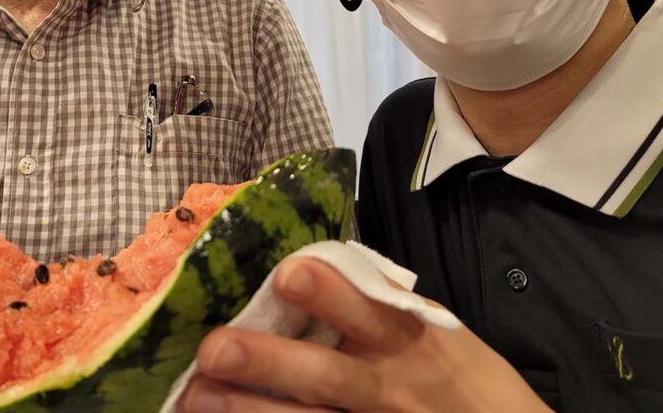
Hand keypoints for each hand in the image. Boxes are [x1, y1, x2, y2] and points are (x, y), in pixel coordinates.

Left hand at [179, 257, 549, 411]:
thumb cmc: (465, 383)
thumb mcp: (440, 336)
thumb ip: (381, 307)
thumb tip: (311, 264)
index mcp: (412, 344)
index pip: (371, 312)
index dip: (331, 295)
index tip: (287, 273)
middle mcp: (392, 392)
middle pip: (328, 378)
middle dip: (270, 363)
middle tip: (214, 348)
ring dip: (252, 412)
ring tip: (197, 397)